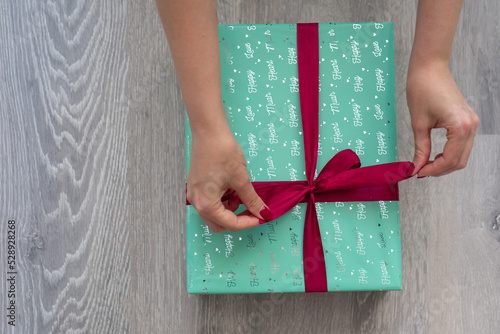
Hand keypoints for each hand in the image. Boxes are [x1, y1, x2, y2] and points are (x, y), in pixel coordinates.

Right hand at [186, 126, 272, 232]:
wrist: (209, 131)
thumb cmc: (222, 152)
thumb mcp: (241, 179)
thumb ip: (252, 200)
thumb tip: (263, 213)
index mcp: (206, 203)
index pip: (230, 223)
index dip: (248, 222)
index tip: (261, 218)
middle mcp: (196, 202)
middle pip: (219, 223)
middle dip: (237, 219)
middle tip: (252, 210)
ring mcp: (195, 194)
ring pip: (215, 213)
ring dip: (230, 208)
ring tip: (240, 191)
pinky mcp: (197, 186)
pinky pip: (211, 202)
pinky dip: (223, 200)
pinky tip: (231, 186)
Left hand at [406, 62, 478, 176]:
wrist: (430, 68)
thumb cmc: (422, 89)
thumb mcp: (418, 123)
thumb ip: (420, 149)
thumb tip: (416, 167)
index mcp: (460, 126)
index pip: (449, 159)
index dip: (433, 170)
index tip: (417, 173)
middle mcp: (471, 125)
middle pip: (459, 160)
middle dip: (440, 169)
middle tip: (420, 171)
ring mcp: (472, 122)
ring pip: (462, 154)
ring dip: (445, 163)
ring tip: (425, 164)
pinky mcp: (468, 120)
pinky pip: (463, 144)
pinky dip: (450, 153)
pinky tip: (434, 155)